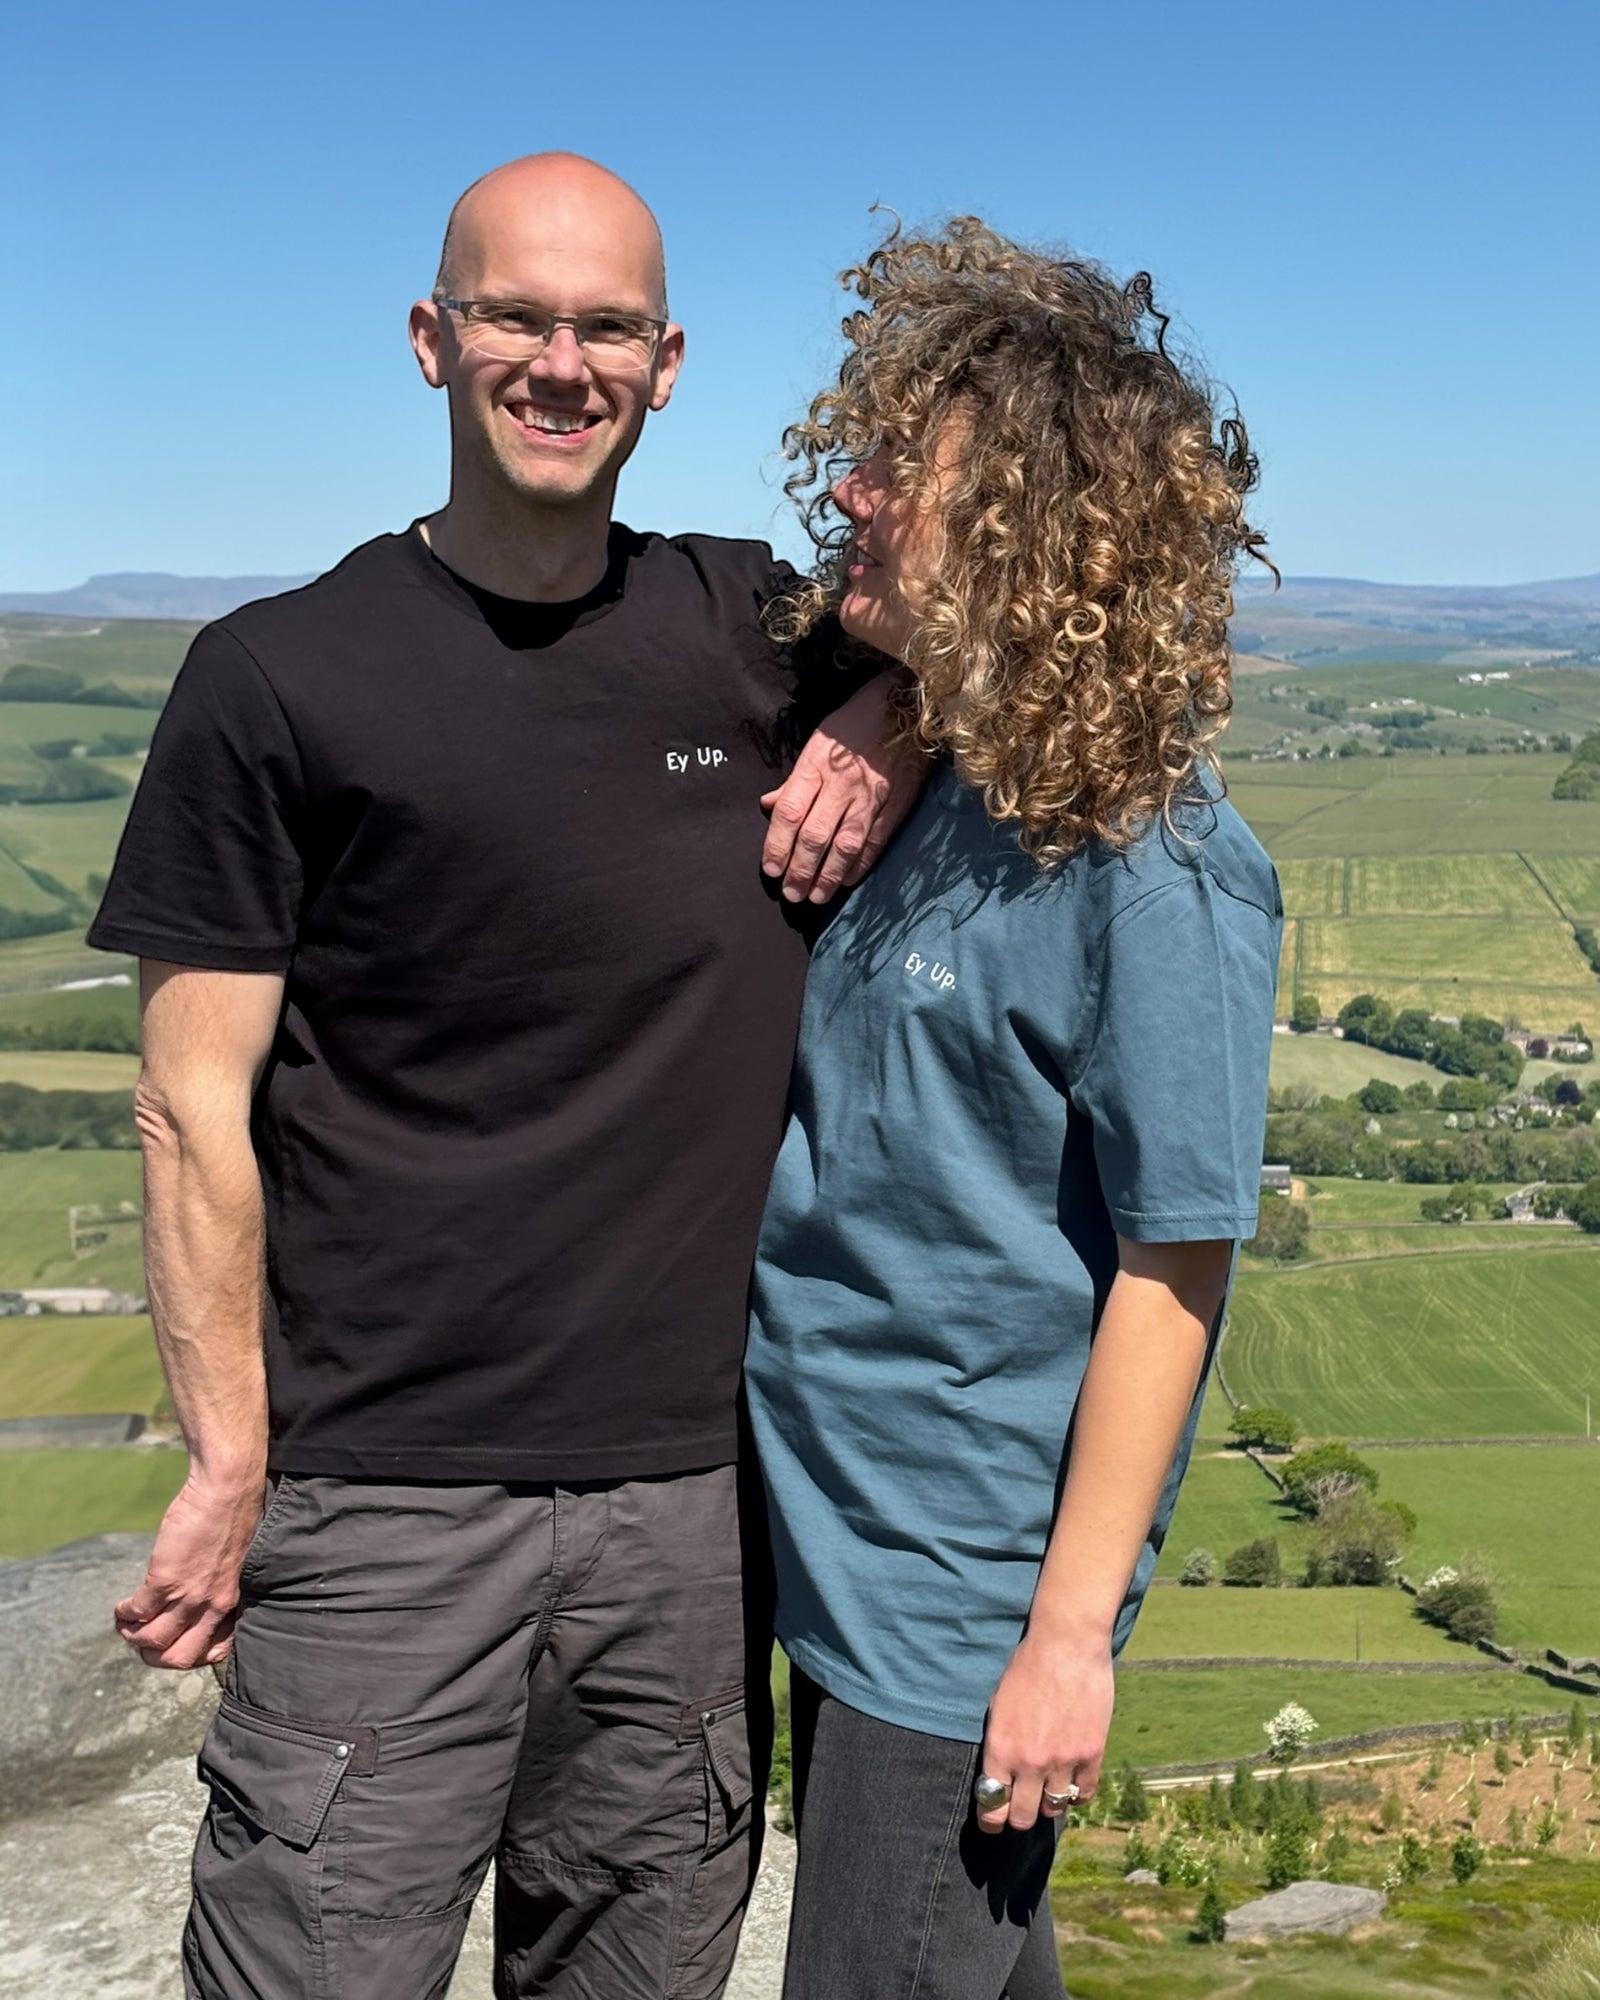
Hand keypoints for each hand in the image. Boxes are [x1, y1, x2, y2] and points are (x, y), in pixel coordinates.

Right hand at [113, 1468, 265, 1669]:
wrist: (226, 1490)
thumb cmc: (230, 1519)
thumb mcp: (231, 1565)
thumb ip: (217, 1586)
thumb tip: (195, 1601)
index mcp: (231, 1603)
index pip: (213, 1652)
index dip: (189, 1654)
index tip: (174, 1644)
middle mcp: (212, 1605)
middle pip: (180, 1658)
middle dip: (155, 1657)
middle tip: (143, 1641)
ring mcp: (188, 1595)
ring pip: (153, 1640)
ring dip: (133, 1636)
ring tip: (127, 1622)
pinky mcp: (165, 1579)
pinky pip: (137, 1611)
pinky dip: (124, 1614)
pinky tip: (122, 1606)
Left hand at [760, 673, 924, 903]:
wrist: (906, 710)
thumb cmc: (855, 726)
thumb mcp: (817, 743)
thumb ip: (795, 780)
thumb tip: (769, 805)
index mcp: (816, 766)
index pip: (790, 813)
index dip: (777, 845)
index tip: (770, 869)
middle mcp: (841, 785)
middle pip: (815, 835)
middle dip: (800, 870)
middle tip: (791, 894)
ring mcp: (870, 798)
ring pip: (844, 845)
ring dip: (827, 876)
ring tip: (815, 897)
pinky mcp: (894, 807)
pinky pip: (874, 843)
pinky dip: (859, 866)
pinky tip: (846, 881)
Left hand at [975, 1632, 1113, 1834]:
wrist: (1066, 1644)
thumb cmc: (1026, 1668)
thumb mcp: (998, 1705)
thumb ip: (1000, 1744)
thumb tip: (998, 1775)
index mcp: (1001, 1749)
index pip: (992, 1805)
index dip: (991, 1820)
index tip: (992, 1822)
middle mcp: (1030, 1761)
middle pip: (1022, 1817)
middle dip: (1018, 1817)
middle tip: (1019, 1811)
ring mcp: (1063, 1760)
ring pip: (1053, 1809)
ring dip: (1047, 1804)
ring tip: (1046, 1793)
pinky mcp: (1091, 1753)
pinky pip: (1083, 1793)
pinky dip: (1076, 1794)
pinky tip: (1071, 1785)